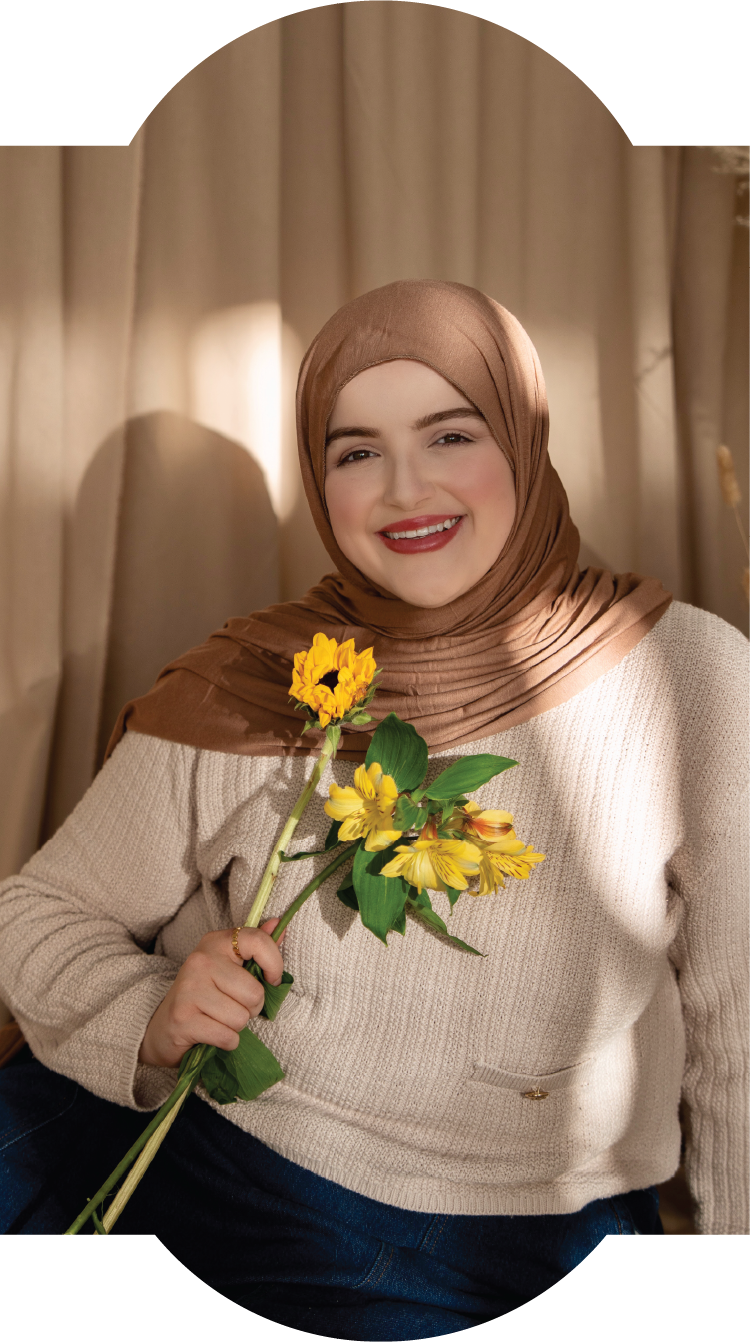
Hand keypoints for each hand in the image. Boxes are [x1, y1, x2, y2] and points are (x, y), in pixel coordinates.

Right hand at [138, 919, 285, 1069]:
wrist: (163, 1027)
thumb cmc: (204, 994)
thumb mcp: (228, 966)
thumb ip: (255, 946)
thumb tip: (279, 924)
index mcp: (215, 943)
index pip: (257, 941)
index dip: (274, 964)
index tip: (272, 979)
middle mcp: (200, 961)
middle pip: (254, 992)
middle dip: (251, 1008)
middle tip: (234, 1006)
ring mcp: (189, 990)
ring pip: (241, 1018)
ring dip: (236, 1026)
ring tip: (220, 1019)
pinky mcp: (182, 1019)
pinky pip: (227, 1037)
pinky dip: (226, 1042)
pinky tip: (212, 1033)